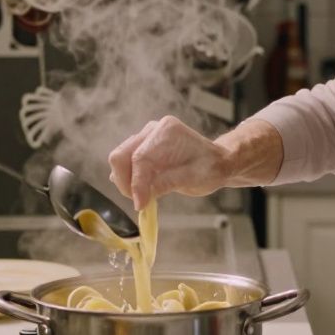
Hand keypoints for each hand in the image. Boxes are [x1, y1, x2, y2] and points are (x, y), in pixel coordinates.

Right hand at [108, 116, 229, 209]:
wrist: (214, 162)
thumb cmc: (208, 169)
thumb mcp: (191, 180)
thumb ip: (164, 184)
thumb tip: (140, 199)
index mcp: (167, 132)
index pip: (141, 158)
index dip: (136, 184)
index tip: (139, 205)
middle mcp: (153, 130)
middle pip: (121, 155)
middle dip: (126, 182)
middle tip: (139, 201)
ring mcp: (145, 137)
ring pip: (119, 159)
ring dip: (127, 181)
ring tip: (145, 195)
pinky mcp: (140, 147)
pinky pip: (125, 163)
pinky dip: (130, 178)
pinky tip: (144, 188)